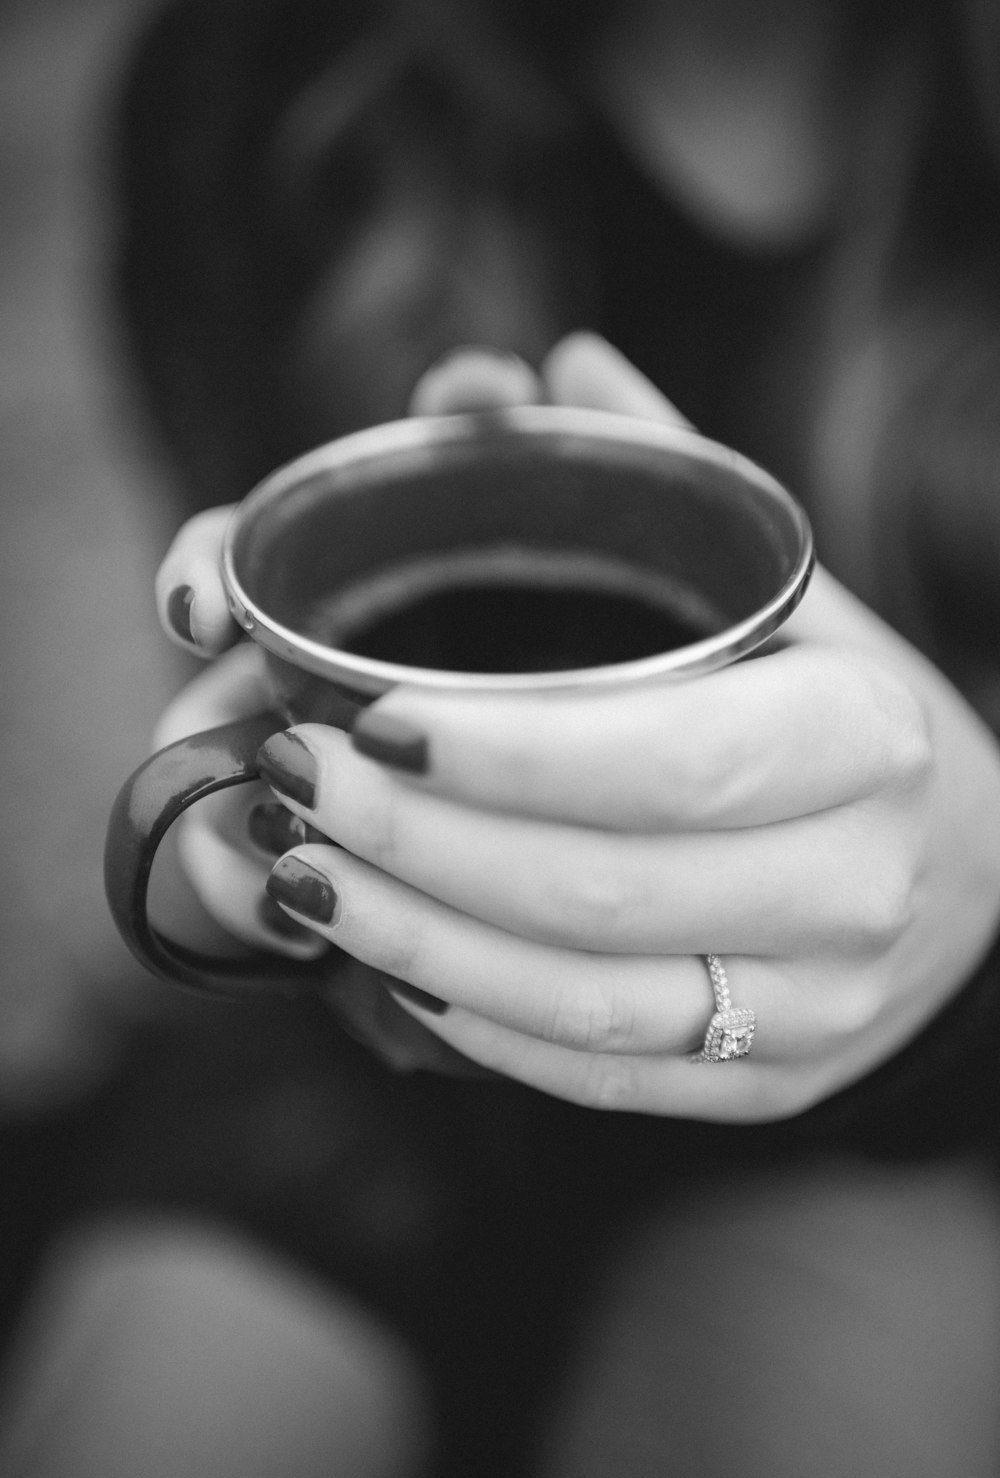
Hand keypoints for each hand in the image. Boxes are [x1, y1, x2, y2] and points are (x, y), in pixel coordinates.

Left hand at [156, 334, 999, 1120]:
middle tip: (292, 779)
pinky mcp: (771, 1083)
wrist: (977, 881)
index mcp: (865, 734)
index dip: (502, 753)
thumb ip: (673, 482)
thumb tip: (549, 368)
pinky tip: (392, 963)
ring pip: (581, 1001)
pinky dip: (479, 1023)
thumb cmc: (853, 718)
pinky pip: (602, 1072)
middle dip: (415, 841)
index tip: (366, 715)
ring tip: (302, 872)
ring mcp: (816, 1004)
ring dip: (415, 939)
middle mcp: (855, 884)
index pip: (666, 759)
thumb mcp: (796, 595)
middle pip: (596, 889)